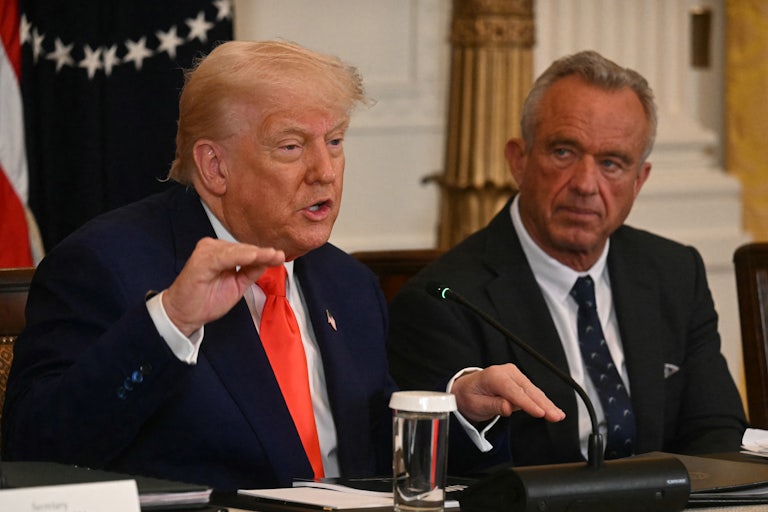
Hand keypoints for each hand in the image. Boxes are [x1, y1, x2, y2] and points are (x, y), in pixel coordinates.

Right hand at [161, 237, 285, 335]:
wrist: (183, 314)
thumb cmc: (205, 300)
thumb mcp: (237, 285)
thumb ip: (250, 272)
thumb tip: (268, 262)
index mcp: (221, 253)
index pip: (247, 251)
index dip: (264, 254)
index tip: (280, 256)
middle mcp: (213, 249)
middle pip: (243, 249)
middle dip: (262, 253)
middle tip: (279, 256)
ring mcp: (205, 253)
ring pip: (236, 250)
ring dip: (255, 253)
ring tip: (271, 255)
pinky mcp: (200, 261)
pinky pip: (223, 257)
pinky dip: (239, 256)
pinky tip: (252, 257)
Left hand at [451, 364, 565, 423]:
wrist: (466, 389)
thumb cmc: (469, 396)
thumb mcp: (476, 404)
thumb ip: (493, 405)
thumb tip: (509, 407)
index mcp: (493, 376)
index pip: (514, 391)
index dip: (528, 403)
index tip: (540, 413)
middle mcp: (506, 372)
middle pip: (528, 390)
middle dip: (543, 404)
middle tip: (556, 416)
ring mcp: (514, 375)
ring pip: (534, 391)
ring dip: (547, 404)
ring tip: (558, 415)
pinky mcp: (520, 381)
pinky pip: (533, 392)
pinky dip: (543, 402)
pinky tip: (553, 410)